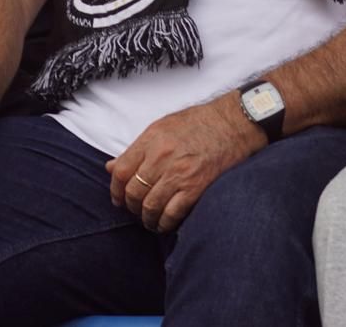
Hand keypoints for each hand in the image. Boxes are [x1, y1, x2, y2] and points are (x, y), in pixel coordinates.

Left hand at [106, 95, 264, 232]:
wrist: (234, 123)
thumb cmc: (199, 122)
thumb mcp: (163, 127)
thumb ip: (137, 148)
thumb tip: (111, 167)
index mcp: (152, 139)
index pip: (121, 171)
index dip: (115, 190)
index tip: (118, 199)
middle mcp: (162, 156)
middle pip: (134, 191)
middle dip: (131, 206)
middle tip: (135, 210)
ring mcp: (179, 173)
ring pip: (150, 206)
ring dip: (147, 218)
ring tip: (150, 219)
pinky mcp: (196, 187)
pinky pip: (172, 214)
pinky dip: (165, 223)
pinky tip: (165, 223)